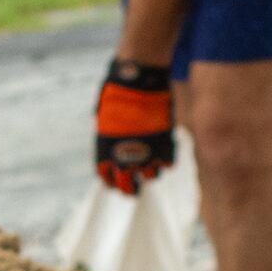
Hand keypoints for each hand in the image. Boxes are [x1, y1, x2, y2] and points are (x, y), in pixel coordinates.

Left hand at [94, 58, 175, 192]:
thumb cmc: (116, 92)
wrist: (138, 83)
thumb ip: (107, 131)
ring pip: (150, 176)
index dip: (111, 181)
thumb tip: (109, 134)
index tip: (115, 180)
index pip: (105, 178)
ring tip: (151, 160)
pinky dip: (166, 159)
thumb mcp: (103, 114)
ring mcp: (145, 156)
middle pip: (128, 187)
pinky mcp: (164, 148)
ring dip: (150, 170)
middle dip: (131, 188)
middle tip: (135, 186)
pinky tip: (164, 150)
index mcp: (104, 153)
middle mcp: (123, 160)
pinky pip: (168, 164)